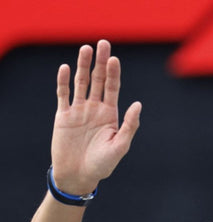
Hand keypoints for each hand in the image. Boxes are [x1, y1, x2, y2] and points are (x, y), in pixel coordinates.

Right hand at [51, 40, 140, 194]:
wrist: (78, 176)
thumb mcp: (120, 146)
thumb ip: (130, 125)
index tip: (114, 58)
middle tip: (103, 43)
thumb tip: (138, 104)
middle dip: (100, 62)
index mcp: (110, 113)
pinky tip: (66, 68)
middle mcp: (95, 108)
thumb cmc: (102, 164)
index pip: (112, 87)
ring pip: (81, 83)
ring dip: (83, 66)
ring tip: (86, 49)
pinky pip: (63, 95)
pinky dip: (64, 82)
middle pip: (98, 80)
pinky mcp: (63, 117)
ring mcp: (79, 111)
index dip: (113, 73)